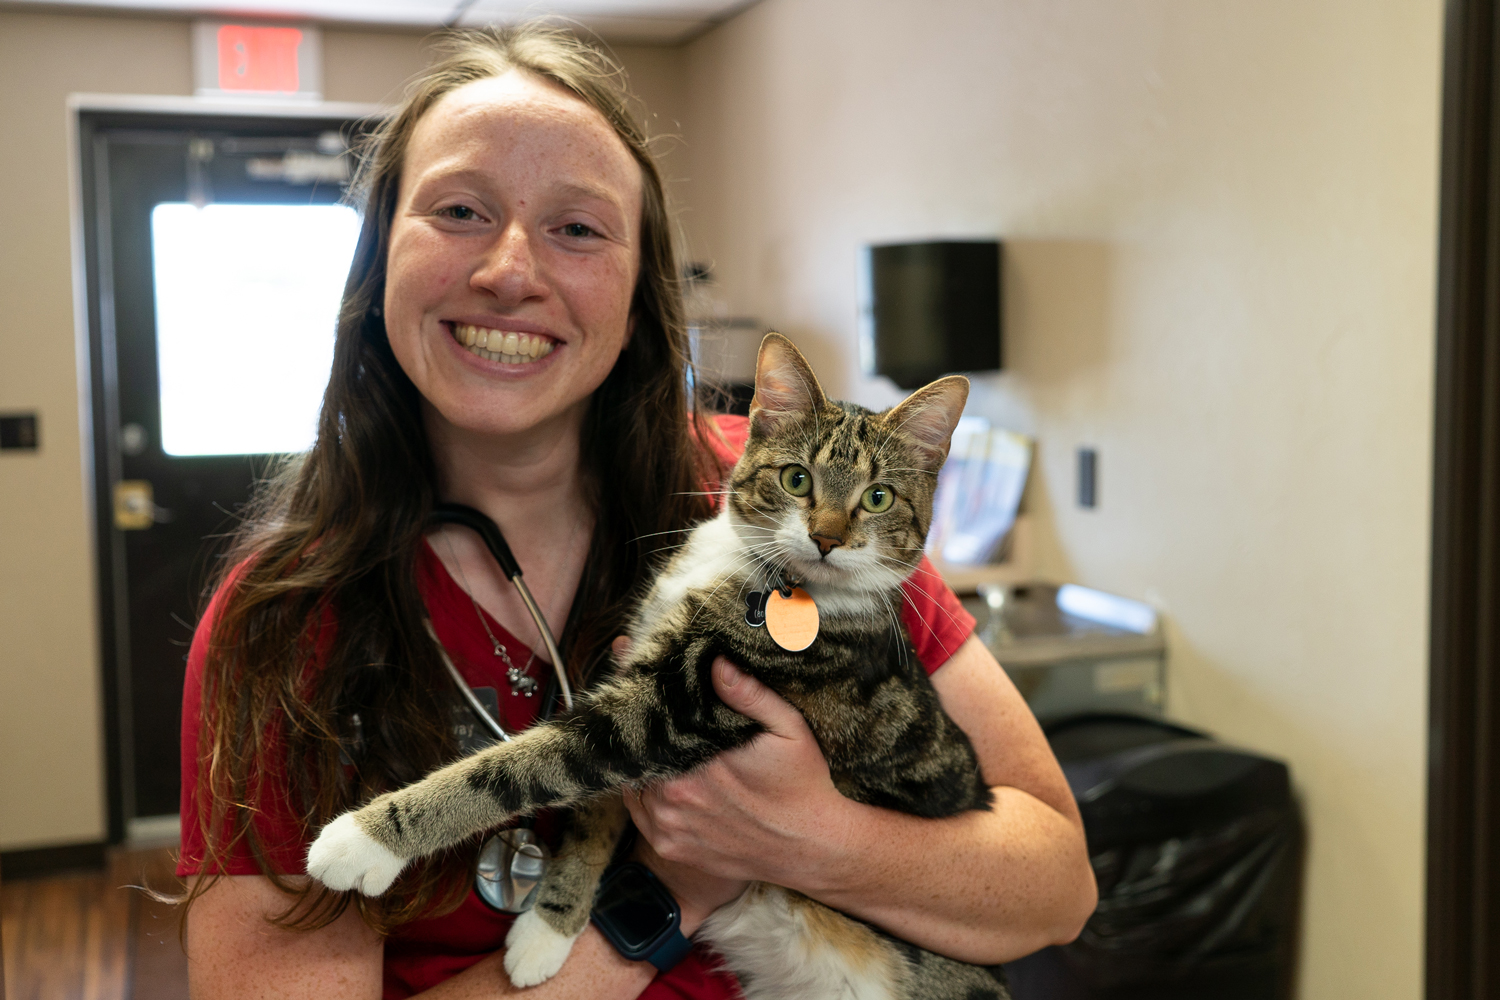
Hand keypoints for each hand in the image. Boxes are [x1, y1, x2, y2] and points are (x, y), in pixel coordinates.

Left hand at [623, 655, 857, 898]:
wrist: (810, 847)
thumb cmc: (801, 784)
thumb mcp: (787, 729)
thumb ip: (750, 695)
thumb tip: (718, 664)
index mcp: (697, 765)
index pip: (651, 729)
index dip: (650, 710)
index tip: (654, 696)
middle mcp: (675, 798)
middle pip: (641, 756)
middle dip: (650, 739)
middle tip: (667, 726)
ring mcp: (670, 827)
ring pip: (637, 784)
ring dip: (647, 768)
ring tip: (668, 753)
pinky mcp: (672, 848)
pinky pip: (641, 815)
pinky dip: (646, 798)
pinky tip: (664, 783)